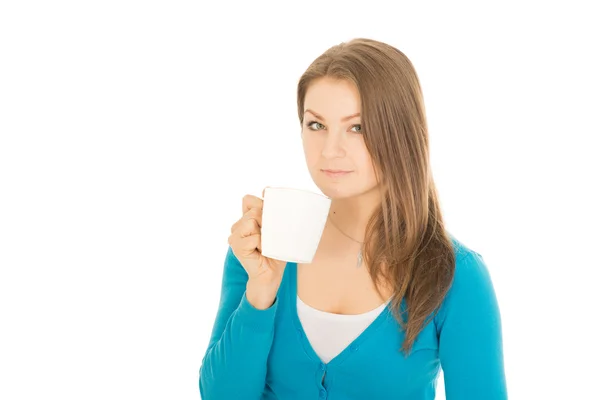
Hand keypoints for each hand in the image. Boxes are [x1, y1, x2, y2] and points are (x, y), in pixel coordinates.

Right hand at [228, 190, 286, 308]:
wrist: (271, 275)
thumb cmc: (276, 252)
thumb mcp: (276, 228)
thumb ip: (271, 211)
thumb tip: (266, 189)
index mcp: (245, 218)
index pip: (248, 199)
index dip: (261, 205)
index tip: (269, 220)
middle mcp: (237, 225)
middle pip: (254, 210)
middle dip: (267, 222)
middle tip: (270, 238)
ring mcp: (234, 235)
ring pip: (252, 220)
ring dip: (265, 234)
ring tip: (266, 245)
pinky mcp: (236, 246)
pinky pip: (254, 236)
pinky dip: (263, 245)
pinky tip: (262, 252)